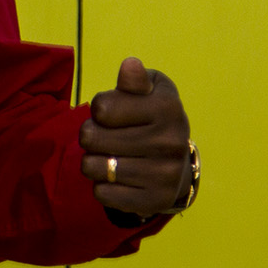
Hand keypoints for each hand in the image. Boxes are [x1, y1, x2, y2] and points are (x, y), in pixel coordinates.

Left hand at [78, 58, 192, 217]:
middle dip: (90, 135)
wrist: (177, 164)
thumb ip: (134, 80)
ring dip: (92, 161)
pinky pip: (102, 194)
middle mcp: (171, 142)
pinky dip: (102, 185)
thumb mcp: (149, 91)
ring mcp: (165, 174)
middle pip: (91, 137)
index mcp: (168, 108)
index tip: (112, 113)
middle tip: (106, 137)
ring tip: (109, 156)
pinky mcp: (155, 201)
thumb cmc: (152, 117)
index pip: (101, 107)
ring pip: (92, 167)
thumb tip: (130, 66)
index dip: (99, 108)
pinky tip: (117, 178)